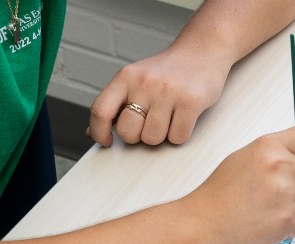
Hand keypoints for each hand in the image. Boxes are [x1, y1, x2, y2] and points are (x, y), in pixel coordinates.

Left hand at [88, 49, 231, 145]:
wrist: (202, 51)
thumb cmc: (167, 72)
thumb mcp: (136, 80)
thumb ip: (115, 104)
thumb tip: (92, 132)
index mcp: (126, 77)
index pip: (101, 111)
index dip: (99, 131)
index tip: (106, 140)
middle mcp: (144, 83)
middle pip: (127, 132)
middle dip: (137, 137)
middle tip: (147, 126)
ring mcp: (168, 92)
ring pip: (153, 138)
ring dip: (161, 136)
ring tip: (168, 119)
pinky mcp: (191, 101)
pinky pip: (177, 137)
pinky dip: (179, 135)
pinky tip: (182, 119)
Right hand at [179, 125, 294, 243]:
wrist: (201, 225)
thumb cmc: (220, 194)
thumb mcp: (247, 158)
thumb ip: (278, 154)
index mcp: (270, 145)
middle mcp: (280, 165)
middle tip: (293, 194)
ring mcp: (284, 193)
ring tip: (271, 209)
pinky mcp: (286, 219)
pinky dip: (289, 227)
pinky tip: (266, 224)